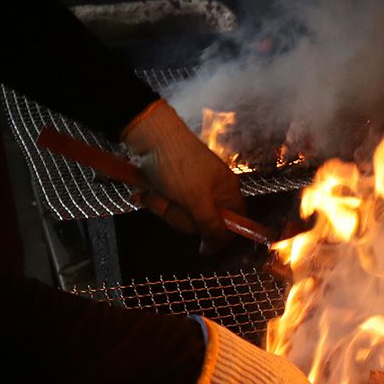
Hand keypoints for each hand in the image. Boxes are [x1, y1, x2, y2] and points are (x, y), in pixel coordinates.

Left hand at [121, 100, 245, 252]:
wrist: (150, 134)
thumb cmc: (178, 165)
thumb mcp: (197, 201)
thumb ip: (211, 227)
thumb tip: (215, 249)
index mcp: (228, 191)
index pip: (235, 223)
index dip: (221, 237)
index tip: (203, 245)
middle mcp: (214, 190)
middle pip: (203, 223)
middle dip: (181, 218)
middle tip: (173, 205)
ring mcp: (193, 187)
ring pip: (181, 215)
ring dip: (165, 208)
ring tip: (157, 193)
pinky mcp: (175, 184)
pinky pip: (168, 203)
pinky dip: (156, 199)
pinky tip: (148, 191)